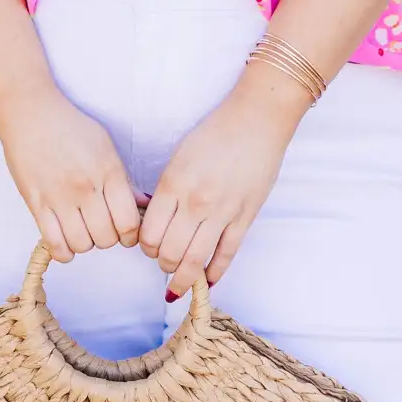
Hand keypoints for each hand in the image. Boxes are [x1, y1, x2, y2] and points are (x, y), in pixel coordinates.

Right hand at [0, 84, 140, 262]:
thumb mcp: (105, 146)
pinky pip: (54, 243)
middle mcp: (86, 187)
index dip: (131, 234)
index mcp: (108, 171)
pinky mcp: (36, 203)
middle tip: (103, 228)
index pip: (128, 222)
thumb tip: (142, 204)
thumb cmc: (71, 126)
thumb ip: (123, 179)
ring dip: (86, 243)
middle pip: (107, 238)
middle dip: (109, 238)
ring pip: (82, 244)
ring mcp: (59, 197)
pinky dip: (64, 251)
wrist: (32, 113)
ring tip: (83, 230)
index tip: (126, 231)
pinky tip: (66, 240)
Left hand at [140, 67, 312, 297]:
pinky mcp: (245, 217)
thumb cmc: (215, 133)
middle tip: (164, 262)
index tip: (149, 246)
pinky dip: (215, 273)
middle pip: (169, 253)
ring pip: (195, 261)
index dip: (145, 247)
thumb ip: (166, 190)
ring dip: (183, 278)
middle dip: (163, 264)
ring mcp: (222, 212)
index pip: (149, 233)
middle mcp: (195, 202)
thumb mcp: (179, 157)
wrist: (256, 120)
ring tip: (180, 281)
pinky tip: (208, 280)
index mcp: (173, 184)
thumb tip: (155, 221)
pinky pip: (227, 255)